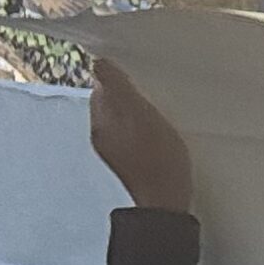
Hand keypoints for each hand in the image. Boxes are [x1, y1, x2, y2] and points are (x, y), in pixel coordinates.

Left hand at [91, 58, 194, 214]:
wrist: (165, 202)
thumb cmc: (157, 156)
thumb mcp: (140, 113)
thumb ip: (117, 87)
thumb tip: (98, 63)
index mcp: (100, 119)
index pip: (100, 83)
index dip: (116, 74)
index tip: (136, 71)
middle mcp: (101, 133)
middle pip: (108, 99)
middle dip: (124, 89)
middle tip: (148, 85)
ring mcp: (113, 148)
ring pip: (119, 115)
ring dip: (133, 107)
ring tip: (155, 105)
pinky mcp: (128, 159)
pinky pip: (129, 131)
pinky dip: (139, 124)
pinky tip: (156, 127)